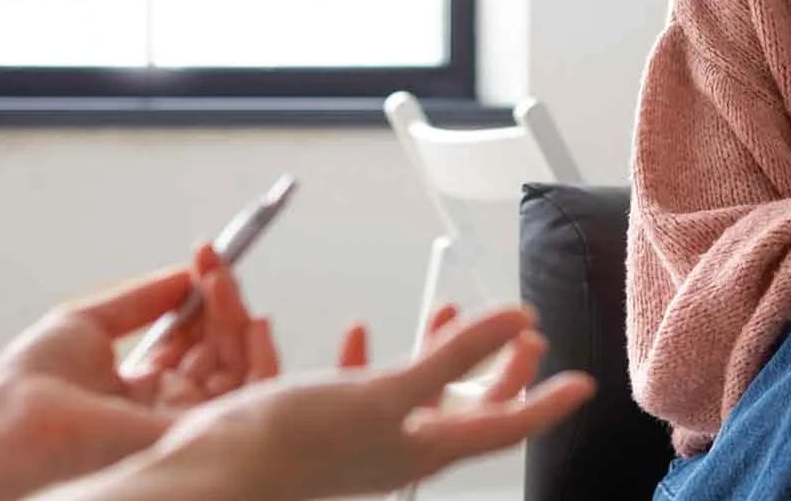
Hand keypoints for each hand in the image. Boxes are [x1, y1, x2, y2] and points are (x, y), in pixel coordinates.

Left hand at [0, 245, 279, 485]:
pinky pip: (250, 400)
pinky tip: (255, 322)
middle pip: (219, 352)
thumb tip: (184, 275)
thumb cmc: (28, 387)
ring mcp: (182, 423)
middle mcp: (165, 409)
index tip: (205, 260)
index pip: (191, 342)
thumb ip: (141, 299)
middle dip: (222, 302)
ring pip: (240, 372)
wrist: (13, 424)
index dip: (202, 299)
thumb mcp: (87, 322)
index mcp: (137, 389)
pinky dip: (263, 359)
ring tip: (224, 283)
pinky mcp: (197, 434)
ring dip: (240, 321)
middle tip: (215, 265)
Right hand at [125, 306, 594, 500]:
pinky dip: (376, 357)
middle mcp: (400, 448)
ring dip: (443, 354)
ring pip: (420, 395)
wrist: (207, 478)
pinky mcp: (325, 428)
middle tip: (527, 334)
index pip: (504, 422)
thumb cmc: (290, 446)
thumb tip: (516, 322)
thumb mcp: (384, 394)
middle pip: (469, 408)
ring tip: (451, 312)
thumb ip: (452, 356)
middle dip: (499, 367)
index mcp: (424, 447)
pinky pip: (366, 390)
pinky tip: (361, 331)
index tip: (583, 383)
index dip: (546, 401)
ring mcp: (363, 441)